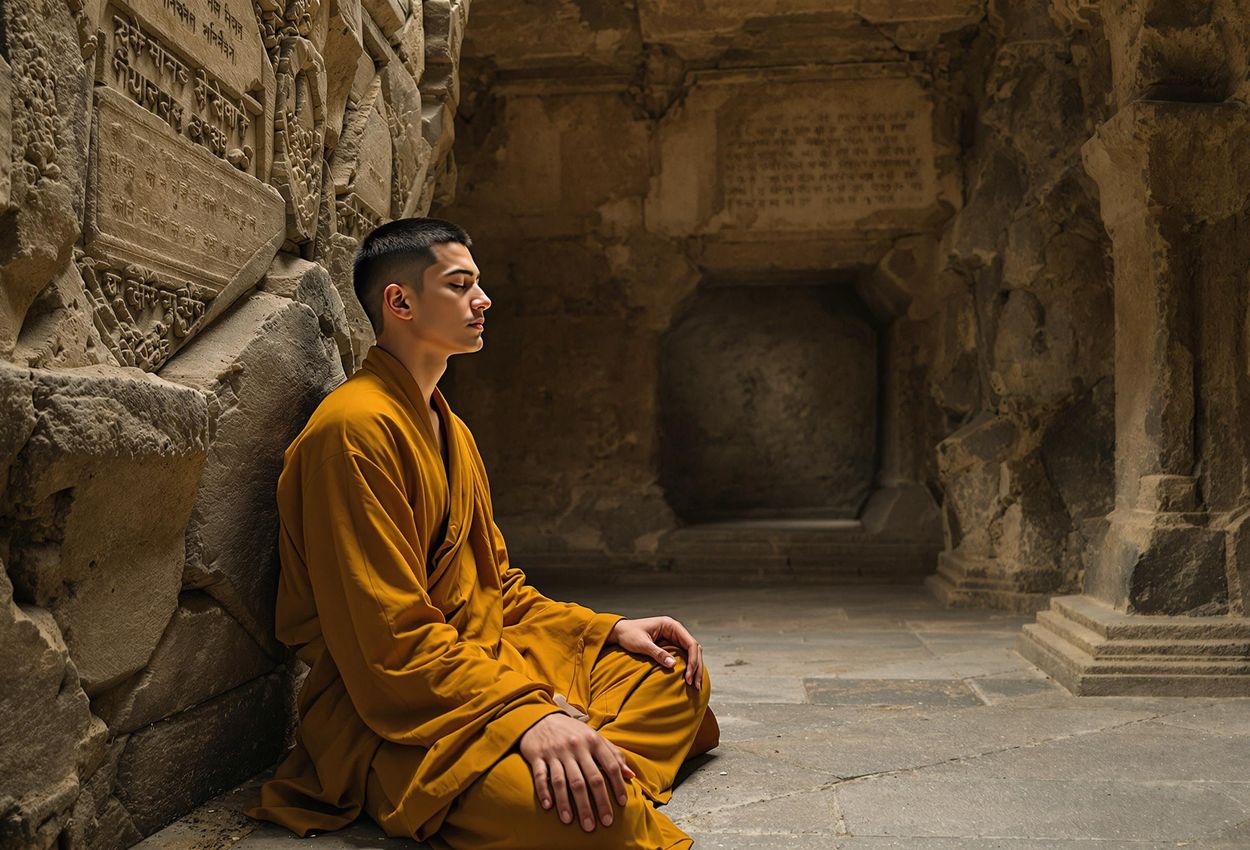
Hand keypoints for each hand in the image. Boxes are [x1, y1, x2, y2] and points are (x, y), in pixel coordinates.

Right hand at [518, 712, 634, 831]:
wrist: (540, 718)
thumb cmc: (572, 732)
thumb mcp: (594, 737)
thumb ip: (613, 754)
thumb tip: (631, 775)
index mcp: (592, 740)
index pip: (609, 765)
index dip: (617, 785)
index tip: (622, 804)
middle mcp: (575, 746)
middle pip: (588, 779)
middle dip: (597, 803)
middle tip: (603, 823)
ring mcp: (555, 752)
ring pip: (563, 781)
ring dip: (568, 803)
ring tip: (571, 821)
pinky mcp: (537, 756)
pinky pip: (540, 776)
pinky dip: (544, 791)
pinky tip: (549, 807)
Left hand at [609, 616, 704, 689]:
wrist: (619, 631)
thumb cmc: (629, 634)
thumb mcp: (642, 644)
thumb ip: (657, 653)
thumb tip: (673, 665)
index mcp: (671, 625)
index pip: (691, 643)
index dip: (693, 661)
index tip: (689, 677)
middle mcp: (675, 630)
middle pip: (694, 649)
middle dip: (697, 667)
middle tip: (696, 685)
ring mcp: (674, 637)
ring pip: (691, 653)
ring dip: (695, 668)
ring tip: (695, 685)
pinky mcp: (670, 644)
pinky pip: (684, 655)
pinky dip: (688, 666)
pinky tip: (688, 678)